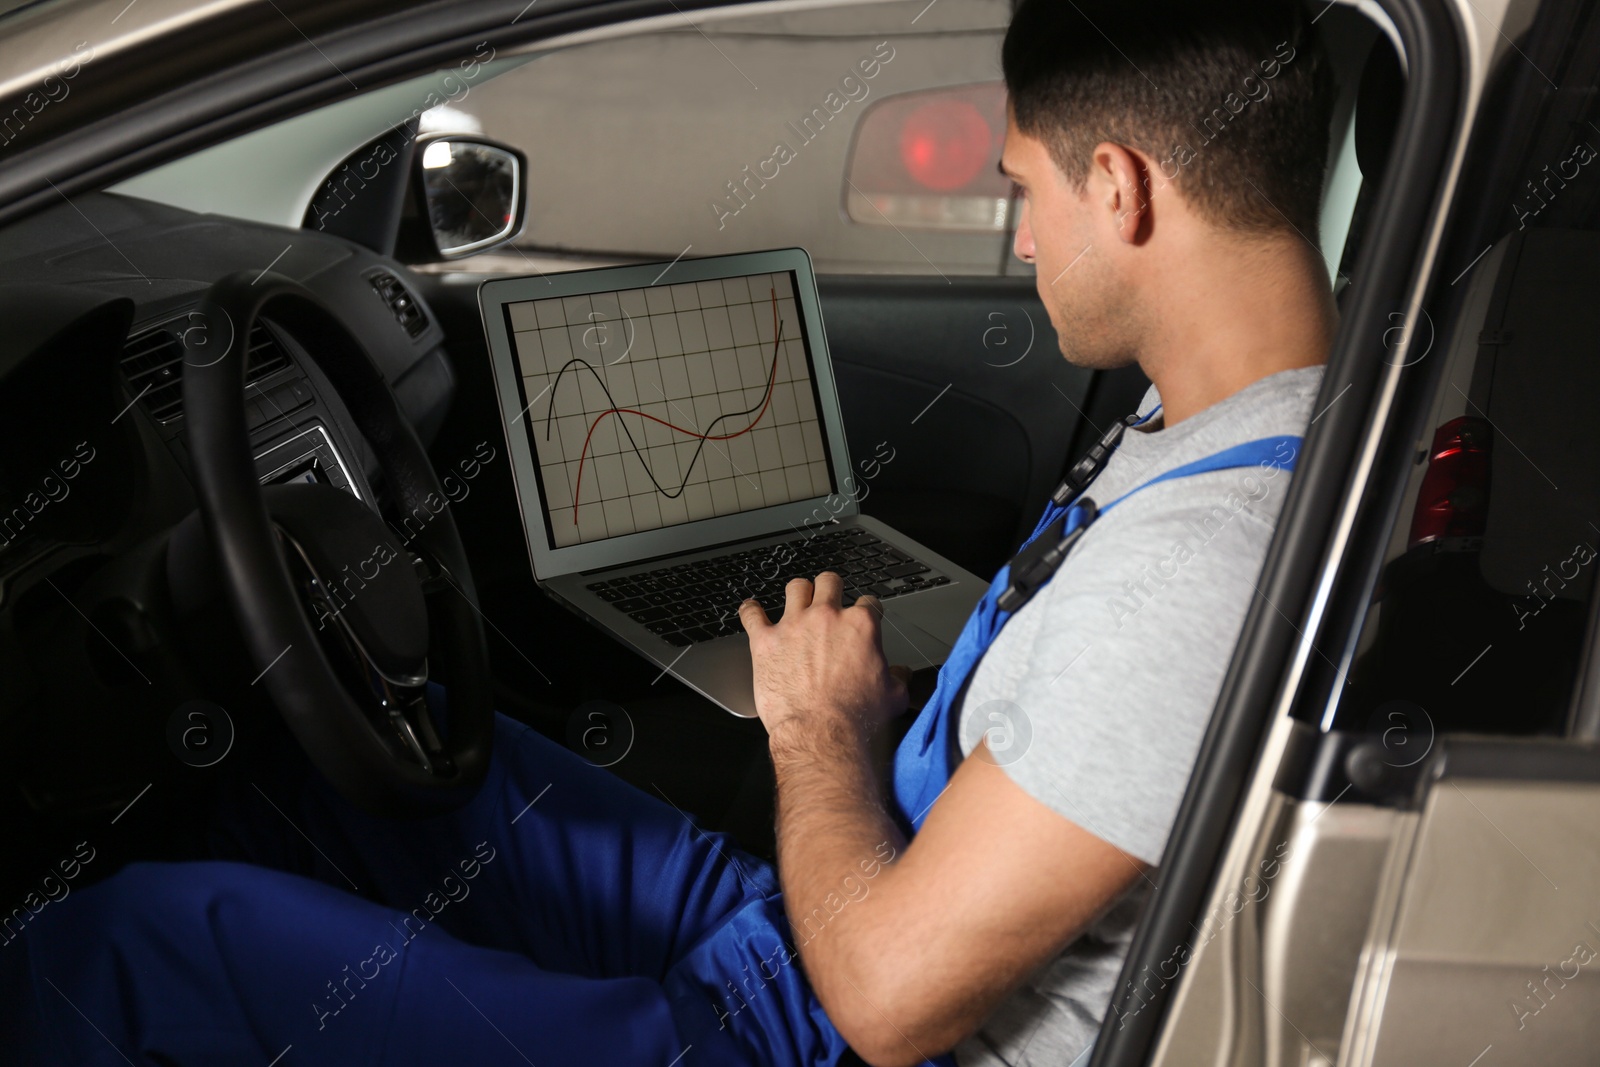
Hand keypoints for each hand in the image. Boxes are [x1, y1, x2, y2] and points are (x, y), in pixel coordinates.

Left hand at [739, 572, 908, 744]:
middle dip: (830, 589)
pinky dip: (751, 611)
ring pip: (795, 588)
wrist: (822, 733)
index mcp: (860, 626)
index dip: (866, 611)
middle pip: (829, 583)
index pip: (867, 603)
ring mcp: (793, 626)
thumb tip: (900, 674)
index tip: (861, 619)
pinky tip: (752, 611)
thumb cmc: (855, 717)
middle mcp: (826, 618)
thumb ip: (898, 678)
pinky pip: (752, 614)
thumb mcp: (893, 697)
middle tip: (828, 601)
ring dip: (798, 593)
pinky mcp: (765, 641)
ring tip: (796, 602)